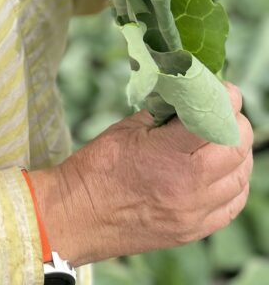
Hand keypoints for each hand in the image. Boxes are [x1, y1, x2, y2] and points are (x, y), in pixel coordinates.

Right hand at [30, 83, 252, 264]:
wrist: (80, 216)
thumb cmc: (98, 168)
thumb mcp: (128, 129)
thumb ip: (165, 114)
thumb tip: (190, 95)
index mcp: (168, 155)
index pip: (215, 122)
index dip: (227, 101)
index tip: (227, 91)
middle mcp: (189, 187)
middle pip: (236, 149)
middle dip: (236, 125)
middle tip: (226, 112)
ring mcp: (195, 213)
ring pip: (241, 177)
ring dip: (239, 153)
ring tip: (226, 138)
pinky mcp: (196, 230)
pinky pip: (233, 204)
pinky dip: (236, 182)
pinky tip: (227, 170)